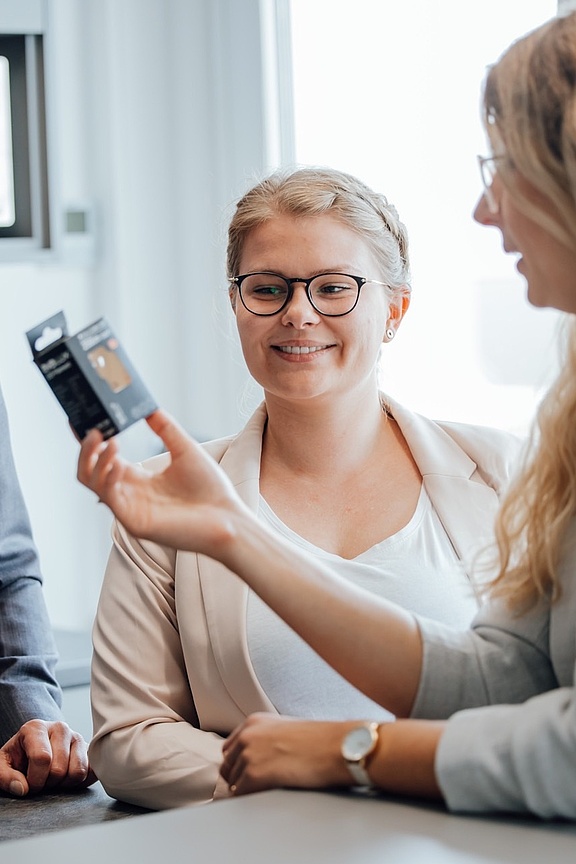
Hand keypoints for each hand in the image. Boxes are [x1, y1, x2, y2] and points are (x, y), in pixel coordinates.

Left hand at [0, 720, 96, 796]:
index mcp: (36, 727)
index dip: (34, 780)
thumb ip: (5, 778)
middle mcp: (59, 727)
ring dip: (64, 784)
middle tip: (41, 781)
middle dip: (48, 783)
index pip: (42, 758)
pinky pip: (92, 772)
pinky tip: (66, 778)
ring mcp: (77, 737)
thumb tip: (22, 788)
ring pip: (78, 772)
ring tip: (53, 779)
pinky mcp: (89, 749)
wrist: (31, 753)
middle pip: (59, 768)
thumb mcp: (1, 767)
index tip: (28, 785)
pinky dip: (80, 782)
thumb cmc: (16, 760)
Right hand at [77, 410, 248, 556]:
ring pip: (92, 483)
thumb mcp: (186, 450)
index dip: (92, 440)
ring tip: (108, 440)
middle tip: (93, 428)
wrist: (228, 519)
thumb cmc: (211, 489)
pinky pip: (110, 498)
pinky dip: (108, 478)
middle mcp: (129, 493)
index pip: (105, 457)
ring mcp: (129, 509)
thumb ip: (166, 429)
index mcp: (139, 479)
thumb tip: (149, 406)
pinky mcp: (135, 523)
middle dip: (86, 448)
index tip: (84, 417)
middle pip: (90, 470)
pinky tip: (118, 463)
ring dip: (95, 460)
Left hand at [220, 713, 354, 795]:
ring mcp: (248, 755)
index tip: (246, 775)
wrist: (335, 746)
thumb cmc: (320, 740)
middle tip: (256, 789)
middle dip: (239, 780)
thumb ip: (266, 740)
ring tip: (266, 793)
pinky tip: (267, 798)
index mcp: (254, 722)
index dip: (238, 764)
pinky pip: (241, 796)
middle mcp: (247, 736)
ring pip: (233, 784)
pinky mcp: (254, 775)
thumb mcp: (286, 729)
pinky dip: (251, 801)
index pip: (230, 749)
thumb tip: (259, 761)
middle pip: (228, 767)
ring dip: (246, 791)